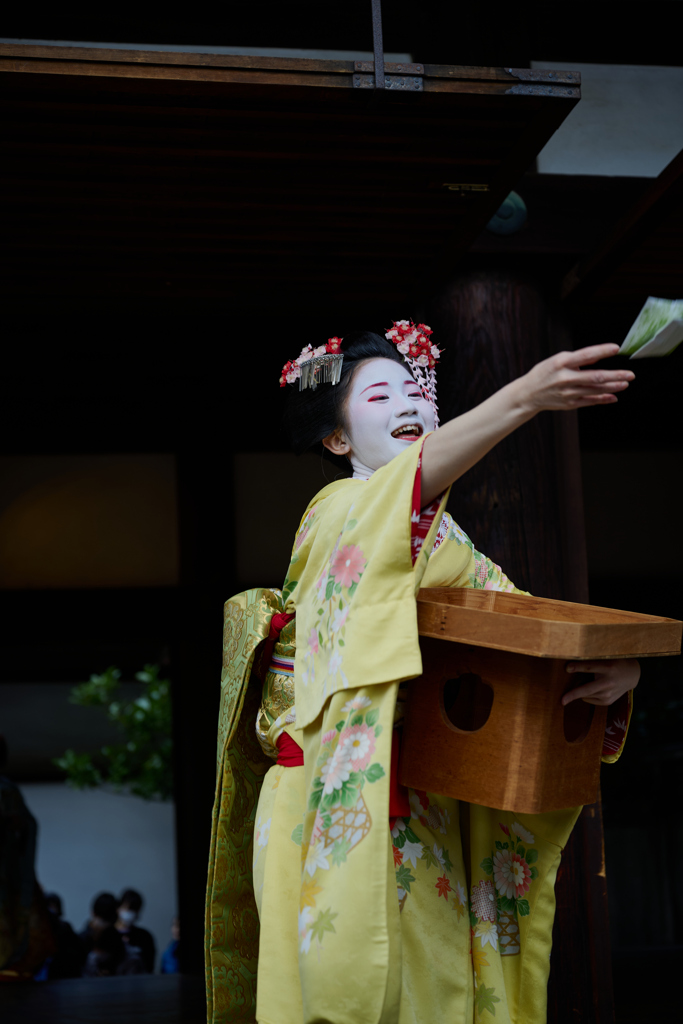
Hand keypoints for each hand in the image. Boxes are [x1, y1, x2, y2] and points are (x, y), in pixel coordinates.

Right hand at [519, 344, 634, 412]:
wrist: (528, 394)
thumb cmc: (544, 373)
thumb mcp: (557, 360)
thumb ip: (577, 359)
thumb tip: (597, 358)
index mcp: (562, 363)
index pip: (585, 355)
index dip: (602, 351)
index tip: (617, 348)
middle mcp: (565, 378)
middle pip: (595, 377)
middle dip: (615, 375)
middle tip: (630, 374)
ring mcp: (568, 393)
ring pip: (595, 390)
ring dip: (613, 387)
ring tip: (626, 383)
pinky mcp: (569, 404)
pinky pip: (590, 402)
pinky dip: (603, 400)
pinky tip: (614, 397)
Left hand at [561, 659, 639, 705]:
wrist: (632, 675)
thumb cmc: (614, 663)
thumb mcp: (605, 657)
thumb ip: (590, 661)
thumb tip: (569, 667)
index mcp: (608, 667)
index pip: (590, 667)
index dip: (578, 667)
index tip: (567, 668)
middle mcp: (608, 682)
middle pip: (587, 689)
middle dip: (573, 695)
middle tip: (562, 701)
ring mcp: (609, 693)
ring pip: (586, 695)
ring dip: (580, 690)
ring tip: (586, 682)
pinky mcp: (608, 701)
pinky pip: (590, 700)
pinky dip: (586, 695)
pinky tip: (593, 688)